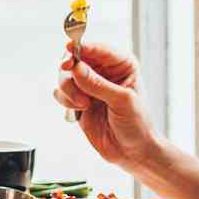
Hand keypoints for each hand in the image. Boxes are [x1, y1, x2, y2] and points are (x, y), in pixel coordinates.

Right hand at [53, 41, 156, 168]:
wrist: (132, 152)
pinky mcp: (77, 100)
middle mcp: (103, 71)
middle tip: (70, 75)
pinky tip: (80, 110)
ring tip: (84, 104)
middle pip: (75, 58)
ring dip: (69, 89)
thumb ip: (98, 84)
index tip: (69, 48)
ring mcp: (89, 86)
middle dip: (70, 69)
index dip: (82, 46)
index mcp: (121, 64)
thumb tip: (76, 67)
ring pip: (65, 75)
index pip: (97, 48)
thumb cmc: (137, 124)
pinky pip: (61, 92)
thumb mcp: (122, 101)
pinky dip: (65, 100)